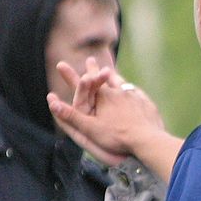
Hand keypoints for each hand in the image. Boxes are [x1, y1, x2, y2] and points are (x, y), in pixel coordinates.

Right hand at [48, 58, 166, 165]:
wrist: (148, 140)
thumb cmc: (117, 137)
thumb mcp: (90, 129)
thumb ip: (71, 116)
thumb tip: (52, 103)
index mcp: (103, 97)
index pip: (85, 82)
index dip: (74, 74)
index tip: (64, 64)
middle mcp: (118, 92)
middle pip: (105, 78)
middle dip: (95, 69)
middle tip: (90, 60)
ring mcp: (134, 96)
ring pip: (122, 83)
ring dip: (115, 78)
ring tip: (113, 74)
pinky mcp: (146, 103)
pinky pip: (137, 93)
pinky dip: (132, 90)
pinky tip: (134, 91)